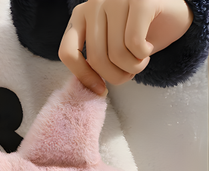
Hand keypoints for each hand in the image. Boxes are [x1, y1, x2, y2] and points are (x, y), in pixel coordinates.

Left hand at [59, 0, 193, 94]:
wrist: (174, 15)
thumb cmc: (139, 34)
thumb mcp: (108, 48)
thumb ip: (93, 62)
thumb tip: (87, 88)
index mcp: (80, 16)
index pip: (67, 52)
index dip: (84, 77)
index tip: (100, 90)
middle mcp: (95, 3)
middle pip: (95, 58)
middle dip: (115, 76)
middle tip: (130, 74)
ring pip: (116, 53)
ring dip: (132, 67)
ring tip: (140, 60)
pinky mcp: (141, 0)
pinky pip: (134, 42)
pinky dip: (143, 54)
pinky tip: (148, 48)